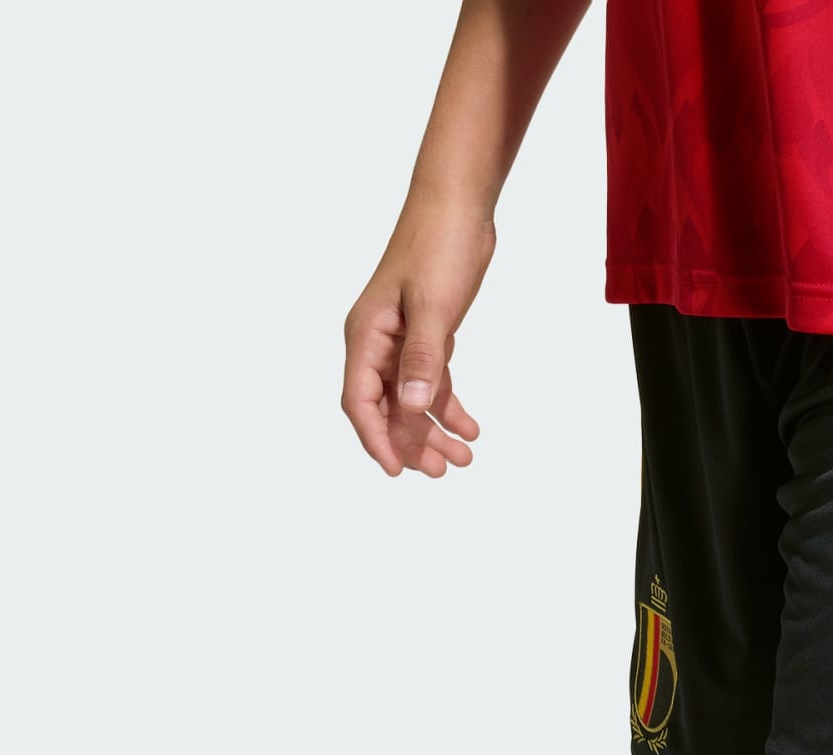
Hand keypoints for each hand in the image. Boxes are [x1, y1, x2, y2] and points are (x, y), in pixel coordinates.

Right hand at [342, 202, 493, 477]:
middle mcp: (377, 342)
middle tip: (444, 472)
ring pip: (411, 400)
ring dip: (434, 431)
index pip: (360, 400)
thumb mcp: (433, 306)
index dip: (377, 439)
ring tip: (465, 459)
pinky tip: (472, 429)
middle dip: (412, 442)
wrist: (459, 204)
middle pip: (386, 409)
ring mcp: (401, 339)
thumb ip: (423, 359)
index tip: (399, 472)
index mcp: (366, 335)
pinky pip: (431, 382)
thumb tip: (411, 407)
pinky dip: (449, 406)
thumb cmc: (439, 246)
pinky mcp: (426, 334)